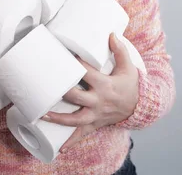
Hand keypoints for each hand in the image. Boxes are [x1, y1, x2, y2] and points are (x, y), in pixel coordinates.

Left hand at [40, 33, 139, 152]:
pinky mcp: (95, 123)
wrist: (139, 106)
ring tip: (42, 114)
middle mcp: (98, 101)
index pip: (87, 74)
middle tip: (45, 84)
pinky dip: (72, 141)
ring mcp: (96, 115)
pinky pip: (82, 134)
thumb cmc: (130, 84)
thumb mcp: (128, 67)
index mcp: (105, 85)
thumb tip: (112, 34)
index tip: (63, 55)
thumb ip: (120, 50)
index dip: (75, 65)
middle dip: (61, 91)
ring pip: (75, 119)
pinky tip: (60, 147)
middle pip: (76, 97)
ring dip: (58, 118)